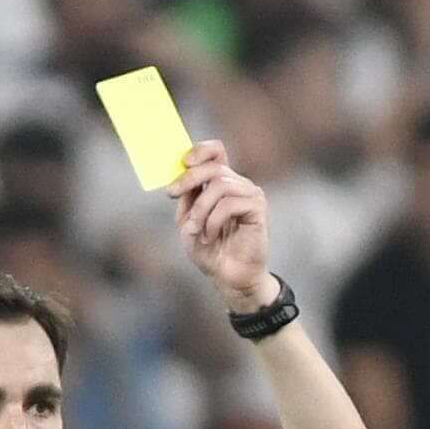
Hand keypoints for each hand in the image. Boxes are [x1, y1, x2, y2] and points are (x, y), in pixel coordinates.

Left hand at [171, 141, 273, 312]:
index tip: (183, 162)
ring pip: (220, 185)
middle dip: (188, 178)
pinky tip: (210, 236)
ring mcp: (251, 196)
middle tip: (172, 194)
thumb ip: (186, 196)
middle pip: (214, 166)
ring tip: (197, 230)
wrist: (228, 278)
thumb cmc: (210, 251)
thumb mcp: (187, 220)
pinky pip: (229, 204)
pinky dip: (213, 220)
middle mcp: (239, 185)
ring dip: (200, 209)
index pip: (217, 151)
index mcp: (222, 184)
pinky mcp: (258, 210)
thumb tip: (181, 171)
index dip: (200, 150)